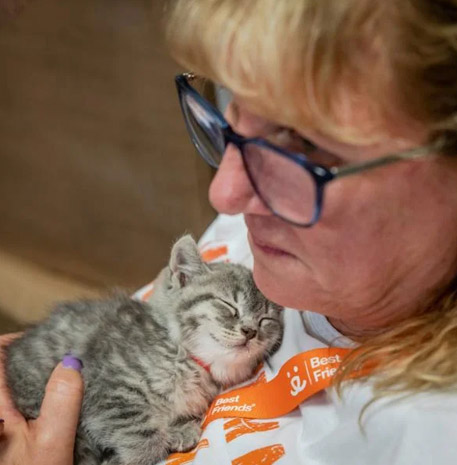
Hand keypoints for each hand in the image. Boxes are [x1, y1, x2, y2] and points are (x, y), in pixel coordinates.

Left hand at [0, 333, 83, 464]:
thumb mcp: (52, 442)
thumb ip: (61, 400)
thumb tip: (72, 362)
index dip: (15, 341)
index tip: (44, 337)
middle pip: (7, 370)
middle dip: (33, 356)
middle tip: (63, 351)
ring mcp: (6, 423)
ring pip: (17, 386)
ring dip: (38, 375)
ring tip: (66, 369)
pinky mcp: (14, 434)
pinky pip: (24, 403)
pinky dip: (40, 393)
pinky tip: (61, 398)